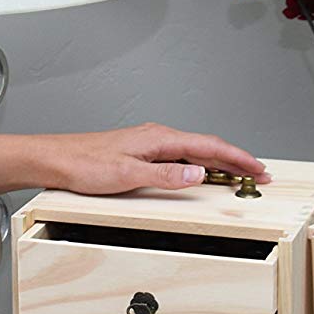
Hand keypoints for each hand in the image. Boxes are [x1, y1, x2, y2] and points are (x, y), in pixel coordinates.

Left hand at [45, 123, 271, 195]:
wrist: (54, 160)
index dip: (238, 158)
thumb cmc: (83, 164)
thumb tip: (199, 172)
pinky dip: (198, 165)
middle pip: (206, 146)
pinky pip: (179, 157)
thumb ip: (165, 175)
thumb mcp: (127, 174)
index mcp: (158, 138)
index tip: (258, 169)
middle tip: (258, 175)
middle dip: (235, 160)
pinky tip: (201, 174)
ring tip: (239, 175)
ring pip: (194, 151)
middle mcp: (156, 137)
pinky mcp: (140, 153)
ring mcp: (148, 144)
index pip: (209, 146)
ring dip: (218, 163)